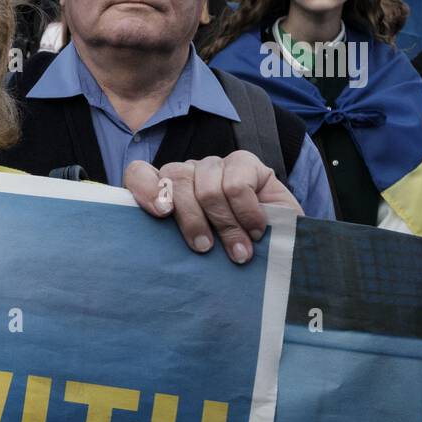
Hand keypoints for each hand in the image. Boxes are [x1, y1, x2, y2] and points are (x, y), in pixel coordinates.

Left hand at [123, 150, 301, 264]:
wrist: (282, 255)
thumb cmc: (229, 258)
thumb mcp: (196, 252)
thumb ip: (172, 243)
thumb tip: (150, 256)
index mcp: (167, 192)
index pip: (140, 174)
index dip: (146, 189)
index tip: (162, 214)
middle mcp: (189, 174)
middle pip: (175, 178)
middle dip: (192, 219)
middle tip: (205, 249)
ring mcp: (216, 166)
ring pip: (207, 185)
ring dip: (225, 224)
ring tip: (238, 251)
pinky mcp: (246, 163)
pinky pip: (237, 183)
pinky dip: (246, 212)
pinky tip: (256, 230)